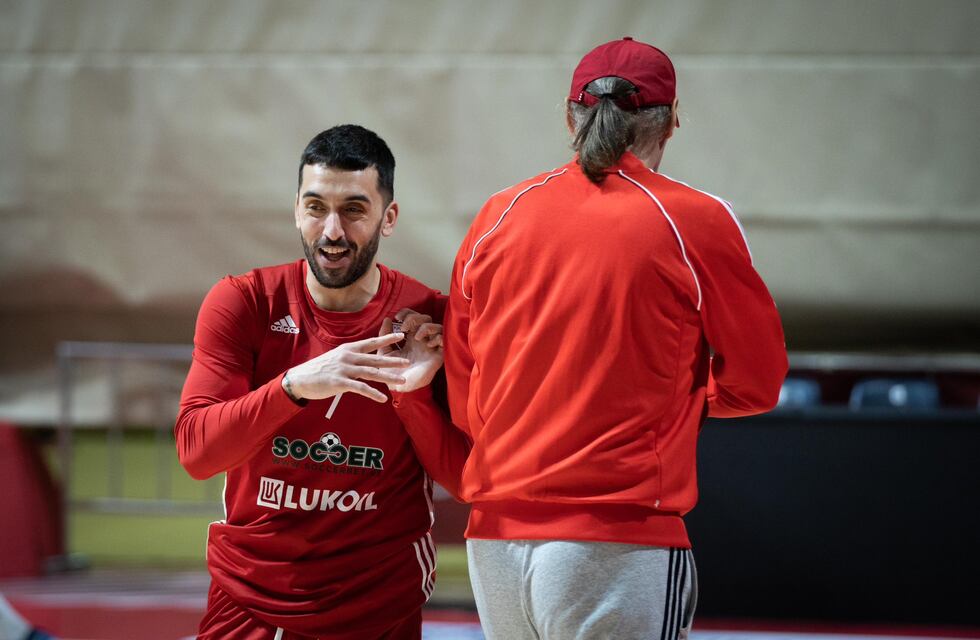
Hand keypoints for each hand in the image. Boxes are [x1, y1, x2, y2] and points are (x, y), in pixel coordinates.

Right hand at [283, 333, 408, 402]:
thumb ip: (352, 357)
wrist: (300, 378)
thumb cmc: (320, 369)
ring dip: (389, 377)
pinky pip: (360, 388)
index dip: (386, 339)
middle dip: (393, 360)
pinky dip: (373, 393)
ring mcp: (344, 369)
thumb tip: (365, 358)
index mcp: (349, 349)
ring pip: (372, 373)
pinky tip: (383, 398)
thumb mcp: (337, 357)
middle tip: (408, 362)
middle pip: (375, 358)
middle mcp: (349, 357)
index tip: (401, 335)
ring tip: (403, 381)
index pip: (371, 343)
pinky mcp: (340, 382)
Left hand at [378, 308, 443, 392]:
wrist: (400, 389)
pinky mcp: (438, 355)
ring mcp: (431, 347)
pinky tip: (428, 344)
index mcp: (409, 338)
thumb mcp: (384, 352)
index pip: (413, 318)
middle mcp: (422, 340)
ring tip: (415, 337)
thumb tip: (387, 320)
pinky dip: (437, 338)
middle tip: (404, 327)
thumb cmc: (392, 373)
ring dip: (425, 327)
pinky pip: (443, 339)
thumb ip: (384, 336)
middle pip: (425, 318)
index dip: (407, 313)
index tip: (397, 318)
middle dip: (415, 318)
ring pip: (436, 326)